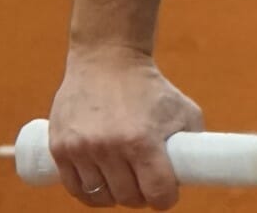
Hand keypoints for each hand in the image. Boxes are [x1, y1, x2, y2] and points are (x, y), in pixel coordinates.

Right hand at [45, 47, 203, 208]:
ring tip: (124, 179)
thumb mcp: (182, 110)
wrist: (107, 59)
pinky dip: (90, 192)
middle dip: (141, 196)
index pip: (157, 192)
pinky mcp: (60, 148)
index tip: (167, 193)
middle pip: (128, 198)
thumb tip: (196, 174)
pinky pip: (75, 188)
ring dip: (115, 194)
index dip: (166, 198)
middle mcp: (109, 147)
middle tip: (145, 184)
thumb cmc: (149, 87)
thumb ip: (192, 144)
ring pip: (100, 197)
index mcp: (142, 140)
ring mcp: (82, 149)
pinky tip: (101, 182)